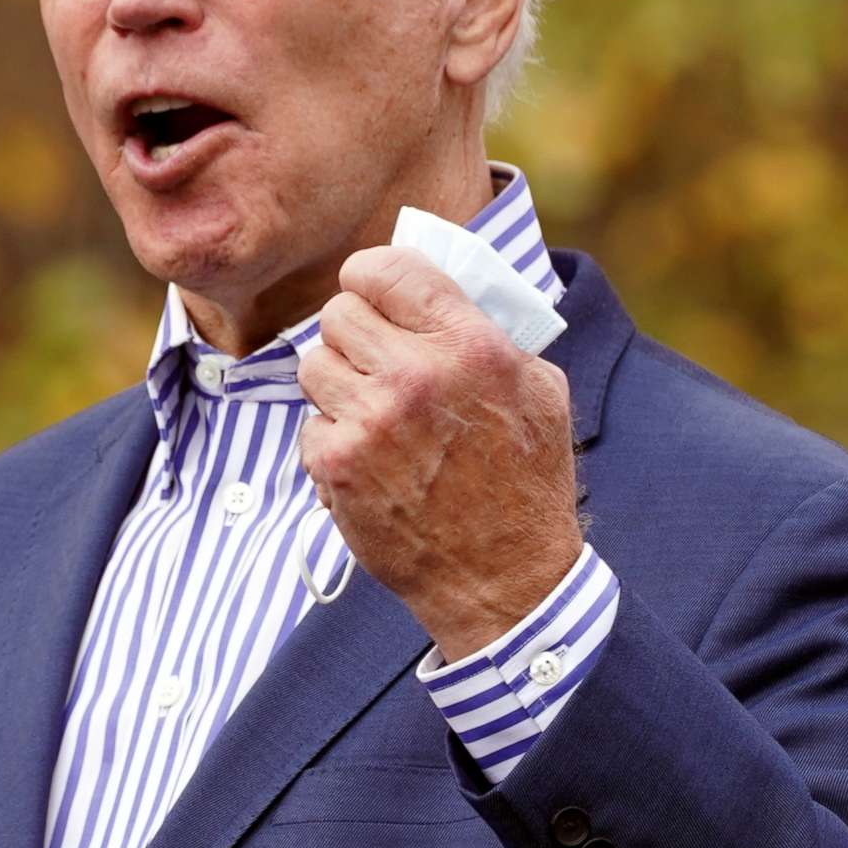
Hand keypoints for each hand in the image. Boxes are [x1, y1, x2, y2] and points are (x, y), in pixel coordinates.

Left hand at [295, 247, 581, 660]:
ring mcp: (371, 420)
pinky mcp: (337, 463)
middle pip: (338, 313)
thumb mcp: (538, 390)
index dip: (370, 277)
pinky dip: (332, 440)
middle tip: (375, 363)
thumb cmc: (526, 482)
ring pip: (313, 363)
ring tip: (375, 414)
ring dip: (337, 385)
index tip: (371, 292)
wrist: (506, 579)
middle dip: (353, 335)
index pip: (385, 268)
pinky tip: (371, 462)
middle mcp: (417, 375)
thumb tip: (438, 286)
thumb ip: (488, 332)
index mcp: (471, 345)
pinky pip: (309, 422)